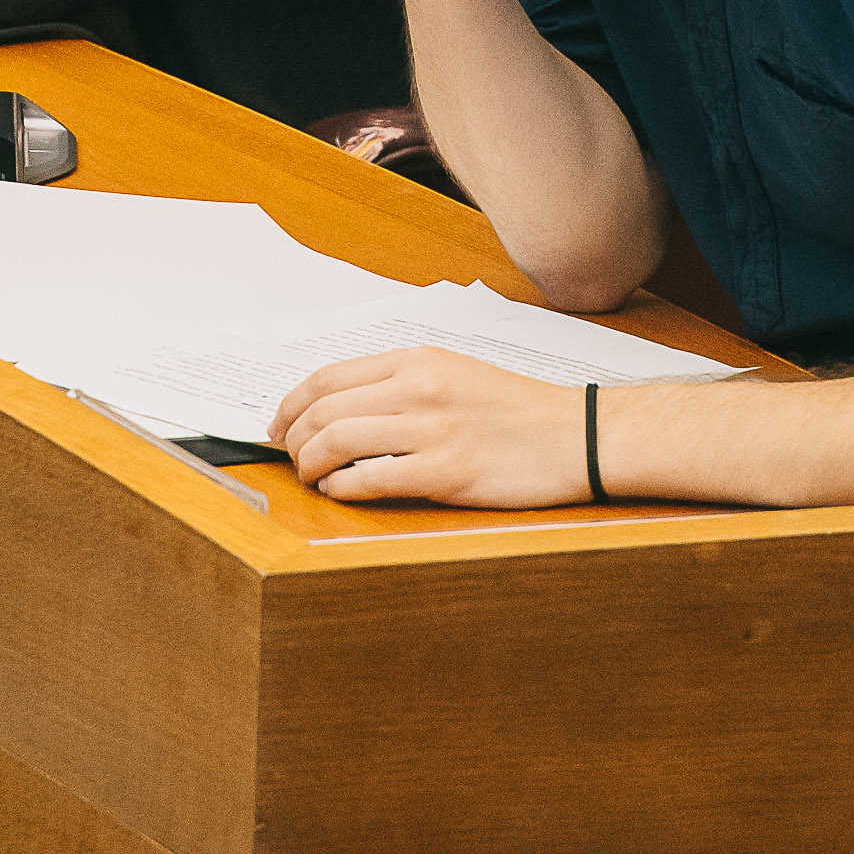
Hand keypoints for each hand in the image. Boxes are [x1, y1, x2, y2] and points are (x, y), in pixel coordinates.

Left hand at [269, 345, 589, 504]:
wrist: (576, 435)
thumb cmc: (517, 411)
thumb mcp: (454, 374)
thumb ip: (400, 385)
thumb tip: (340, 409)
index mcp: (418, 360)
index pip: (328, 377)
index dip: (290, 405)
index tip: (278, 426)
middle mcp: (419, 388)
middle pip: (323, 410)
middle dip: (292, 439)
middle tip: (289, 459)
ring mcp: (432, 430)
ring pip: (337, 442)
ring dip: (310, 465)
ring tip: (312, 478)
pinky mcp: (446, 472)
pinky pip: (370, 480)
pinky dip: (341, 489)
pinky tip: (340, 492)